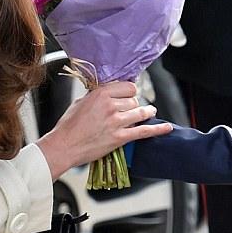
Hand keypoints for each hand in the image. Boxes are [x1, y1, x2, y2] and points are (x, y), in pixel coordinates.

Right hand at [35, 80, 172, 180]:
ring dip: (146, 113)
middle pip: (134, 100)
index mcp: (101, 94)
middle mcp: (111, 105)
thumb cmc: (68, 126)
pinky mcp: (120, 137)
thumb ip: (97, 96)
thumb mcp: (80, 102)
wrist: (64, 146)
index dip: (129, 92)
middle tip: (129, 110)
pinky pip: (144, 131)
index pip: (128, 87)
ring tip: (150, 112)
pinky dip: (158, 129)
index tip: (128, 96)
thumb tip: (108, 94)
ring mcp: (117, 122)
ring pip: (140, 112)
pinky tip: (167, 128)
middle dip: (133, 105)